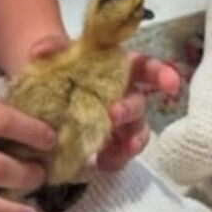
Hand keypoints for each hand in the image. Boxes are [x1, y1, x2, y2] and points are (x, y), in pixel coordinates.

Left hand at [27, 37, 179, 171]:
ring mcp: (120, 122)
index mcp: (119, 66)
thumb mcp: (54, 52)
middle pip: (139, 102)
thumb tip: (40, 50)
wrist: (45, 93)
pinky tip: (102, 163)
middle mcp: (126, 93)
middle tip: (114, 114)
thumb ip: (50, 47)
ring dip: (134, 140)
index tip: (171, 82)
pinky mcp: (110, 144)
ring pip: (137, 132)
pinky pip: (120, 155)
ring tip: (124, 148)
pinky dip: (115, 160)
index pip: (146, 67)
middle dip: (131, 108)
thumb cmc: (61, 67)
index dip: (162, 74)